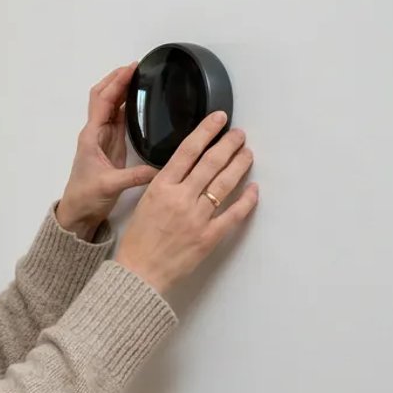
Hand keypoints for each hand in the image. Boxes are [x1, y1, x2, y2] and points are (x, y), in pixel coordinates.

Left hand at [56, 63, 159, 238]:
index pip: (103, 101)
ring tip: (141, 77)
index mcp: (92, 136)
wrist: (79, 212)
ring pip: (111, 106)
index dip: (116, 83)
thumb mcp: (110, 186)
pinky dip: (127, 105)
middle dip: (117, 80)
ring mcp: (104, 138)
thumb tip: (159, 170)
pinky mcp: (112, 146)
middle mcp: (96, 132)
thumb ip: (133, 177)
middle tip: (138, 67)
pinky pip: (118, 119)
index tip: (132, 68)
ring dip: (122, 90)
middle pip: (104, 97)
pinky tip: (140, 100)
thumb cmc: (87, 197)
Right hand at [114, 111, 258, 294]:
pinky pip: (234, 214)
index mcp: (161, 187)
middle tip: (239, 134)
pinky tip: (254, 189)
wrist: (140, 273)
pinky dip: (246, 200)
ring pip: (224, 184)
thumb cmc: (138, 240)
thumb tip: (187, 170)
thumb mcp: (144, 203)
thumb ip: (165, 185)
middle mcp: (181, 198)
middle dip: (228, 145)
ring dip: (239, 165)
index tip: (218, 119)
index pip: (188, 151)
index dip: (206, 132)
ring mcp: (197, 217)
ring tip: (248, 153)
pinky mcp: (210, 236)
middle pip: (211, 163)